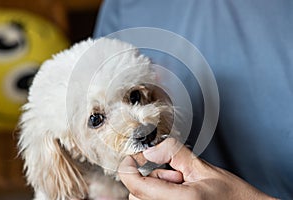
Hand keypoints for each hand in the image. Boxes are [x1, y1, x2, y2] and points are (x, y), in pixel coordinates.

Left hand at [118, 138, 276, 199]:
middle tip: (175, 173)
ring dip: (156, 187)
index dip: (127, 168)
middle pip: (136, 193)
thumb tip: (150, 149)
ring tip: (181, 184)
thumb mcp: (203, 167)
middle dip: (150, 177)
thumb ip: (174, 153)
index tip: (131, 158)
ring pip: (143, 199)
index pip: (136, 185)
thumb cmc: (232, 196)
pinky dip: (159, 194)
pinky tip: (178, 192)